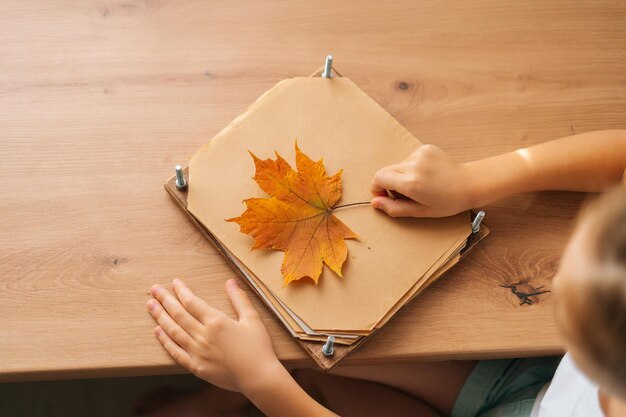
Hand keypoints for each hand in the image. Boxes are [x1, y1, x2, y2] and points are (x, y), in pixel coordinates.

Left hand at [147, 278, 281, 393]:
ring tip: (150, 305)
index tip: (174, 282)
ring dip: (160, 317)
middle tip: (154, 289)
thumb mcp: (252, 319)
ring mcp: (197, 352)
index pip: (192, 302)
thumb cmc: (258, 348)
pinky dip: (165, 341)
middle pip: (178, 314)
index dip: (181, 291)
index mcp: (216, 321)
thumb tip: (230, 282)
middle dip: (165, 299)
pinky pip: (175, 352)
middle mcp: (203, 335)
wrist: (258, 377)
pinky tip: (157, 331)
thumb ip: (239, 299)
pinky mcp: (196, 366)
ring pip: (173, 331)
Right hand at [370, 144, 476, 216]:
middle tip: (405, 194)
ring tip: (420, 185)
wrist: (470, 183)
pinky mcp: (425, 148)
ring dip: (402, 176)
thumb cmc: (448, 202)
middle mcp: (413, 165)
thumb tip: (375, 202)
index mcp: (411, 183)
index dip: (377, 189)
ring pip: (398, 166)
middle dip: (389, 184)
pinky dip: (412, 168)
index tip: (386, 196)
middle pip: (385, 171)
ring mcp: (419, 154)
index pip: (378, 178)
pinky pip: (409, 159)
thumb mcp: (420, 211)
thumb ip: (395, 208)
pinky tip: (427, 175)